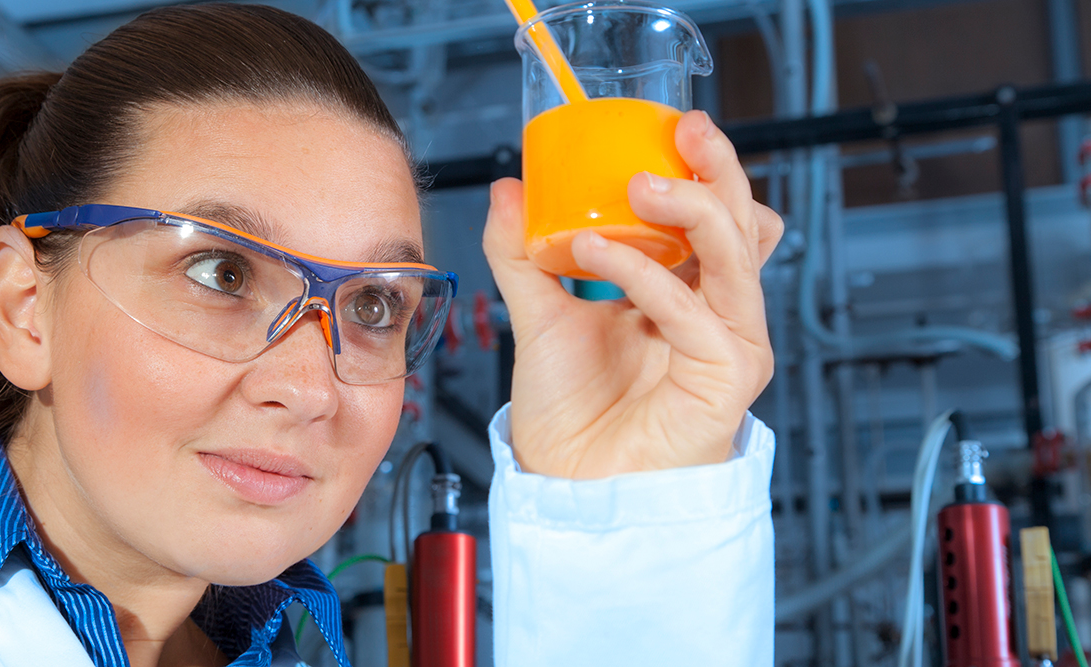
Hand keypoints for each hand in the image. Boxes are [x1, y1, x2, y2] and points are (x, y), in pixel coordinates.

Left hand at [482, 111, 782, 478]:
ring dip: (690, 210)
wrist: (566, 484)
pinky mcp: (727, 378)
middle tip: (686, 131)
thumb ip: (523, 253)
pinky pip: (693, 312)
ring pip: (735, 257)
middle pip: (742, 225)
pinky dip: (646, 275)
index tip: (675, 127)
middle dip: (718, 171)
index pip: (716, 218)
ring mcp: (729, 345)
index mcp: (685, 292)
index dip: (707, 170)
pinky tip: (600, 253)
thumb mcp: (538, 314)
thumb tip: (507, 190)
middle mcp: (716, 313)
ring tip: (637, 185)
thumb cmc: (569, 411)